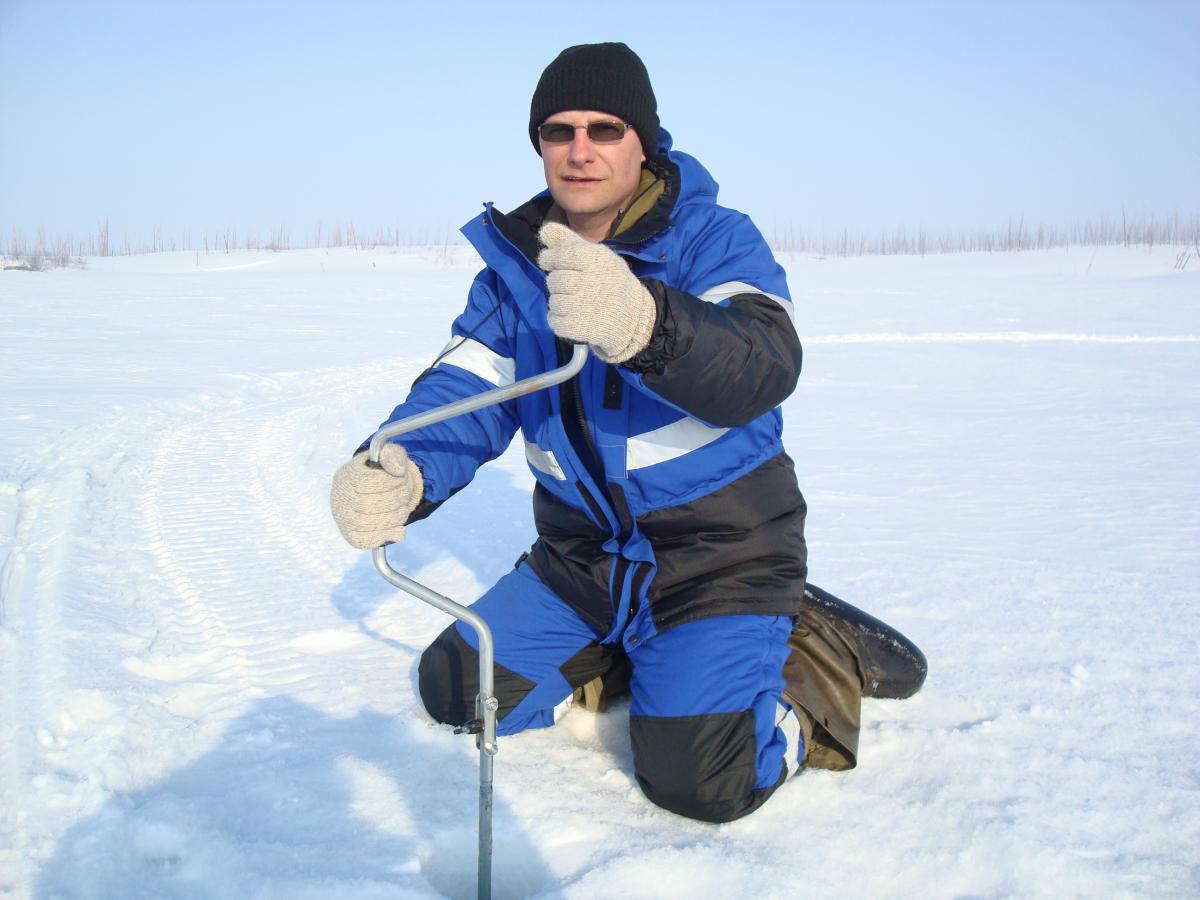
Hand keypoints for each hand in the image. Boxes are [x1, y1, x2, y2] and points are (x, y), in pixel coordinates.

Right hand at [329, 443, 422, 548]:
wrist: (369, 491)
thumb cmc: (380, 472)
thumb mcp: (388, 455)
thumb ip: (393, 456)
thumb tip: (397, 470)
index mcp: (346, 475)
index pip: (365, 482)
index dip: (389, 481)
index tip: (401, 477)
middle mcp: (339, 498)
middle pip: (370, 504)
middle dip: (397, 498)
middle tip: (405, 492)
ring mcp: (343, 519)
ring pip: (371, 524)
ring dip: (396, 516)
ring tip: (403, 508)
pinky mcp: (351, 536)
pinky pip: (368, 541)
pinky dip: (388, 535)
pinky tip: (399, 529)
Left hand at [537, 221, 655, 362]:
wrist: (633, 313)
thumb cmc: (609, 279)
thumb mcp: (594, 254)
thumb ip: (567, 240)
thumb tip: (543, 230)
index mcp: (593, 259)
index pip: (558, 256)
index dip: (551, 260)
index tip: (552, 263)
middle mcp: (589, 281)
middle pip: (553, 281)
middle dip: (558, 283)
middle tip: (572, 286)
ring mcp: (584, 306)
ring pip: (553, 302)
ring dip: (559, 302)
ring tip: (575, 301)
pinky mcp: (581, 327)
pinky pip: (555, 321)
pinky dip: (559, 320)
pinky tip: (572, 316)